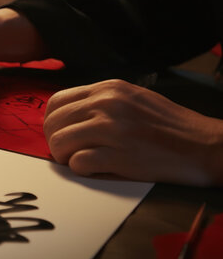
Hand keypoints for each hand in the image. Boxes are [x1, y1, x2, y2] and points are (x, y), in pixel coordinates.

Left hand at [43, 79, 222, 185]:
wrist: (206, 146)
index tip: (59, 134)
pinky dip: (81, 170)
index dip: (52, 122)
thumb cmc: (169, 126)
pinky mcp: (119, 155)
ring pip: (59, 143)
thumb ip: (100, 102)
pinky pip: (78, 164)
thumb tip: (66, 115)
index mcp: (109, 88)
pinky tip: (96, 169)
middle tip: (67, 152)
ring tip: (79, 161)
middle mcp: (107, 104)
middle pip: (52, 123)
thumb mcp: (133, 99)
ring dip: (64, 157)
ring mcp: (112, 129)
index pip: (56, 101)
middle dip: (54, 141)